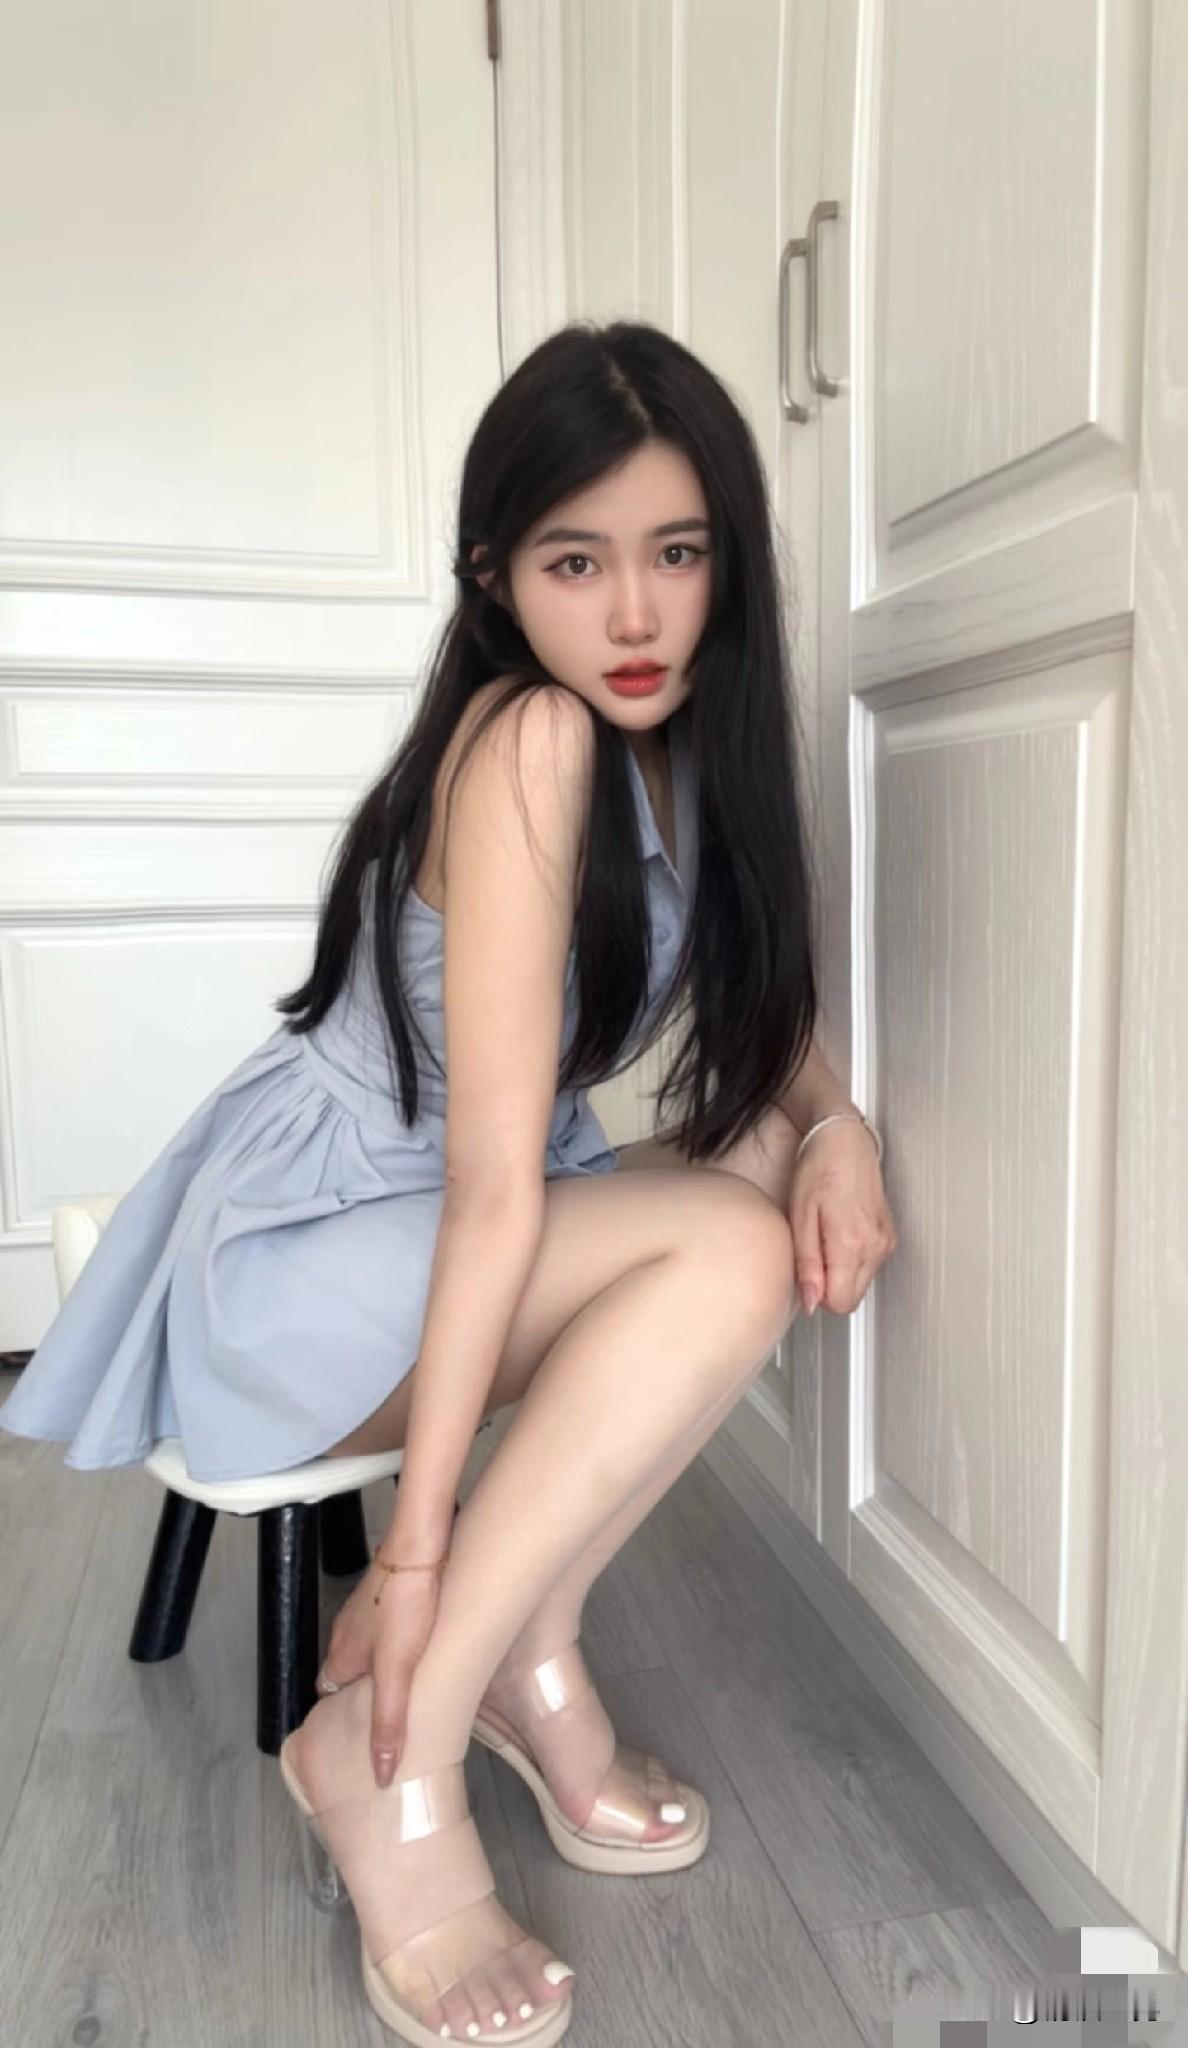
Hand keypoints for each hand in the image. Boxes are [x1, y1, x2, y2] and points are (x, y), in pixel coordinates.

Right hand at [316, 1553, 444, 1787]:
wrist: (420, 1547)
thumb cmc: (405, 1605)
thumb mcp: (396, 1673)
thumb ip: (387, 1722)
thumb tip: (379, 1771)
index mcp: (340, 1657)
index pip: (330, 1697)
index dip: (344, 1717)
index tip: (359, 1735)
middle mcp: (346, 1634)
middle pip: (348, 1674)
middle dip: (364, 1695)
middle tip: (387, 1715)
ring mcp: (365, 1611)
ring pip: (368, 1650)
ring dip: (381, 1667)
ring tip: (406, 1686)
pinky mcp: (388, 1594)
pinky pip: (385, 1627)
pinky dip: (395, 1642)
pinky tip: (418, 1646)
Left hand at [790, 1117, 896, 1316]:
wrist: (844, 1139)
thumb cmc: (819, 1168)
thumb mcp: (800, 1216)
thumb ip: (807, 1264)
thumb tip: (810, 1302)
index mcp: (851, 1243)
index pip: (839, 1303)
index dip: (818, 1295)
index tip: (806, 1272)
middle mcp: (875, 1246)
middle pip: (852, 1298)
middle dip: (829, 1286)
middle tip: (813, 1250)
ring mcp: (886, 1241)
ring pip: (862, 1284)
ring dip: (841, 1272)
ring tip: (825, 1237)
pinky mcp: (889, 1236)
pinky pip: (869, 1265)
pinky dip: (853, 1259)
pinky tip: (840, 1232)